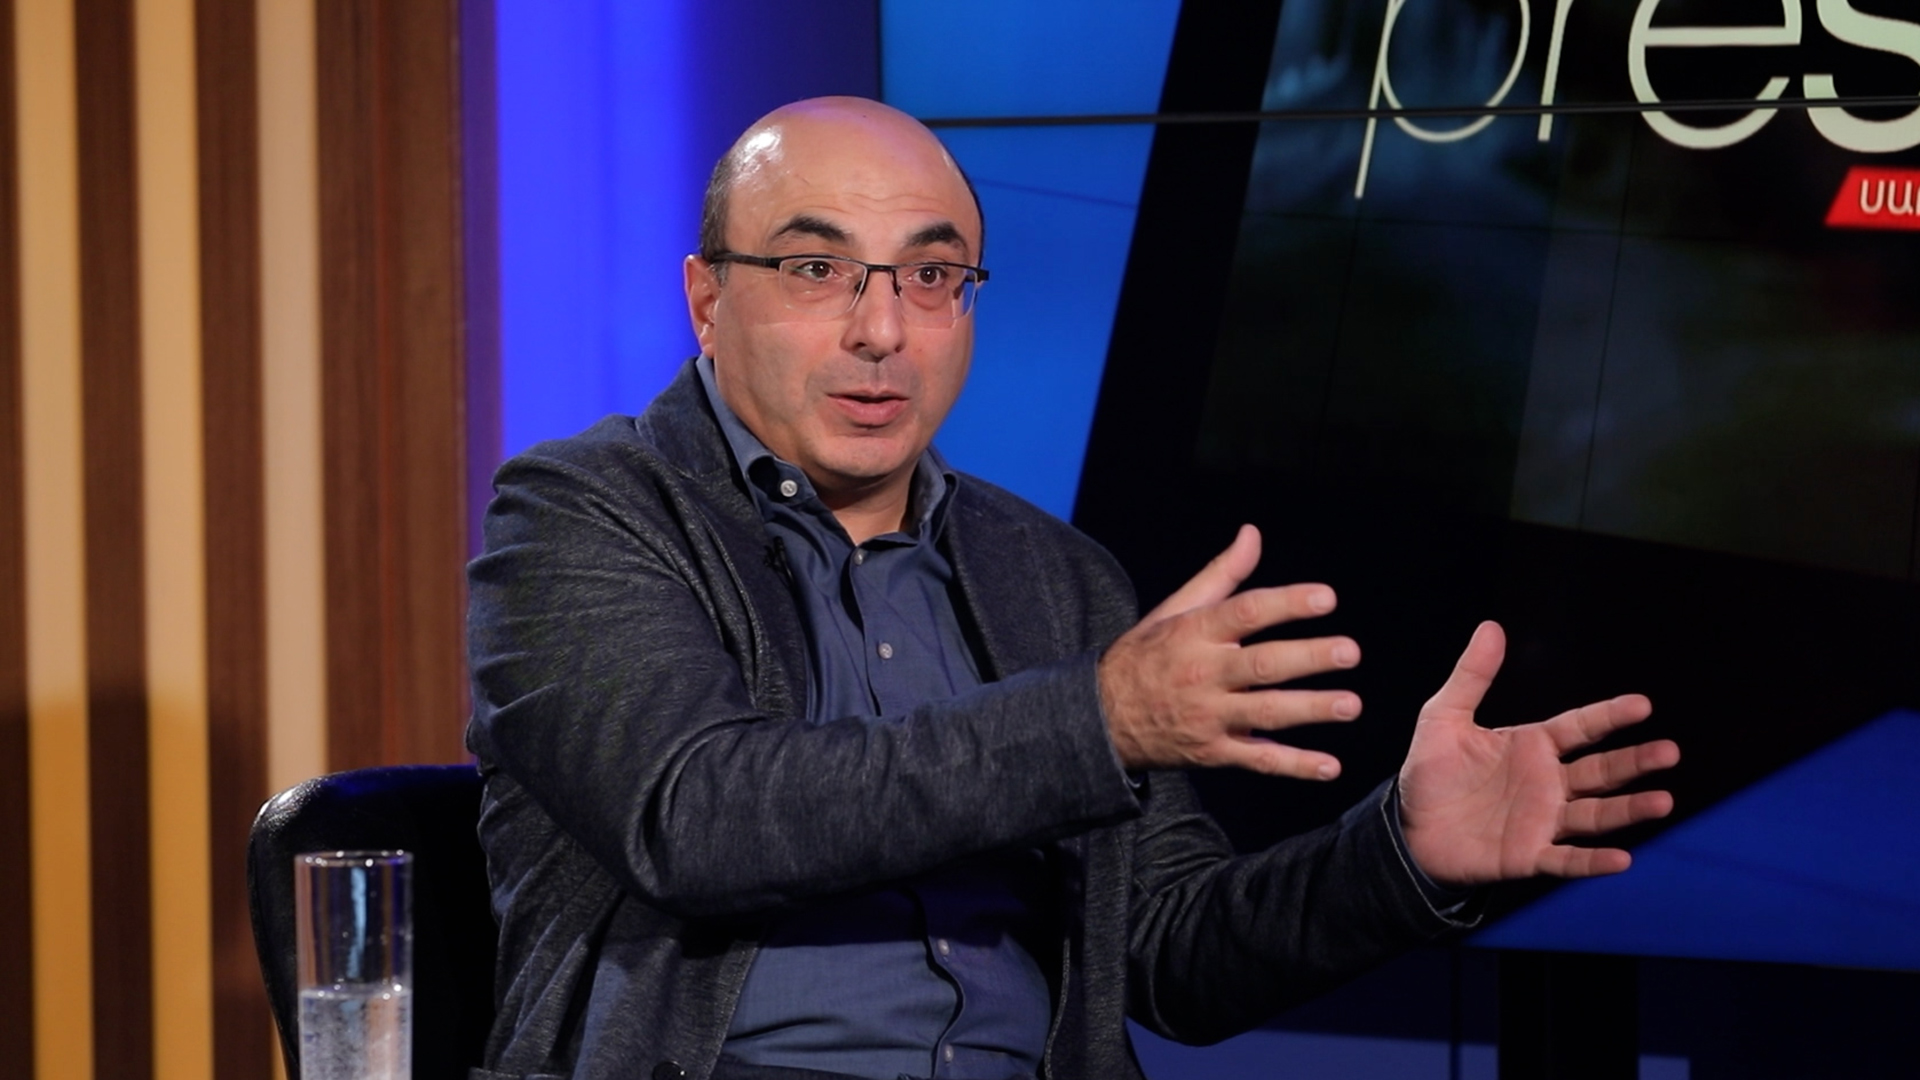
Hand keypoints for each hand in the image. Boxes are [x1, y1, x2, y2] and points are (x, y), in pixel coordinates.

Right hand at [1098, 525, 1362, 777]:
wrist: (1100, 718)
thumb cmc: (1146, 656)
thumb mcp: (1174, 609)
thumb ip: (1221, 574)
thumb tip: (1253, 533)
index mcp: (1195, 633)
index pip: (1245, 612)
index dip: (1287, 603)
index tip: (1327, 598)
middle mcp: (1203, 674)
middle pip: (1261, 665)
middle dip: (1308, 658)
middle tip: (1349, 651)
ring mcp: (1208, 716)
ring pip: (1265, 713)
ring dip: (1310, 710)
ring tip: (1351, 704)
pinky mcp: (1212, 752)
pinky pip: (1257, 760)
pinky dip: (1294, 765)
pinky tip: (1330, 766)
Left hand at [1398, 621, 1679, 887]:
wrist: (1408, 827)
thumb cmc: (1432, 772)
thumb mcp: (1444, 717)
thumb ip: (1472, 676)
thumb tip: (1491, 626)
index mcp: (1533, 746)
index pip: (1581, 727)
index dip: (1610, 716)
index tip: (1643, 705)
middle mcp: (1548, 783)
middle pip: (1601, 770)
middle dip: (1635, 762)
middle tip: (1669, 752)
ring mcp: (1543, 821)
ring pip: (1595, 815)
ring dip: (1628, 810)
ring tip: (1663, 801)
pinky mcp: (1528, 856)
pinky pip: (1566, 859)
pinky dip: (1592, 861)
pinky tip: (1622, 859)